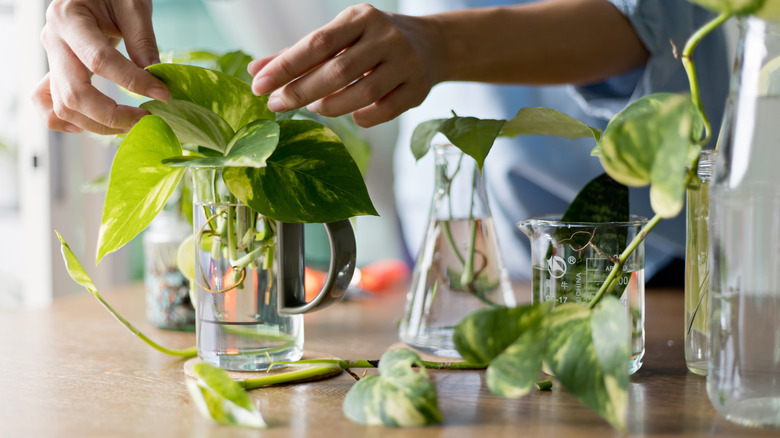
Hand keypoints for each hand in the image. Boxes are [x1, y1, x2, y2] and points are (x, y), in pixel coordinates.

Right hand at [32, 0, 169, 134]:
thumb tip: (155, 79)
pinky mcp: (55, 71)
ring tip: (132, 124)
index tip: (163, 94)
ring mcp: (51, 58)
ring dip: (98, 125)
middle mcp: (53, 40)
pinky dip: (68, 121)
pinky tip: (95, 124)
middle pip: (75, 94)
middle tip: (147, 119)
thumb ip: (142, 40)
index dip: (133, 82)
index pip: (100, 61)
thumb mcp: (133, 5)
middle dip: (114, 115)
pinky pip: (48, 105)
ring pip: (63, 106)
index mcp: (69, 18)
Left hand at [248, 4, 443, 127]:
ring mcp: (405, 63)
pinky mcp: (418, 88)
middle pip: (338, 70)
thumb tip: (256, 71)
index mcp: (360, 18)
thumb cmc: (370, 42)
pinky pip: (384, 111)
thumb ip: (298, 54)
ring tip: (314, 107)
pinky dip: (361, 117)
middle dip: (302, 91)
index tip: (259, 85)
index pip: (317, 44)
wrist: (430, 44)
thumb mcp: (338, 37)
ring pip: (363, 93)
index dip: (286, 66)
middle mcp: (385, 37)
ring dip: (331, 106)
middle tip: (276, 105)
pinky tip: (350, 115)